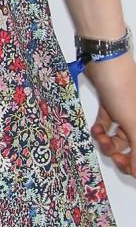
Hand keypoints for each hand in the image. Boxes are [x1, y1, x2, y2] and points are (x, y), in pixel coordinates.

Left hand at [87, 56, 135, 177]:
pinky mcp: (111, 105)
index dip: (135, 164)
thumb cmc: (123, 89)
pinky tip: (96, 129)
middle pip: (134, 147)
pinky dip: (100, 130)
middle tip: (113, 156)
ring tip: (100, 137)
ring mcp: (126, 112)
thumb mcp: (134, 124)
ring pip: (119, 138)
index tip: (125, 166)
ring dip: (108, 142)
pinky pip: (107, 125)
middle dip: (121, 154)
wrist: (104, 61)